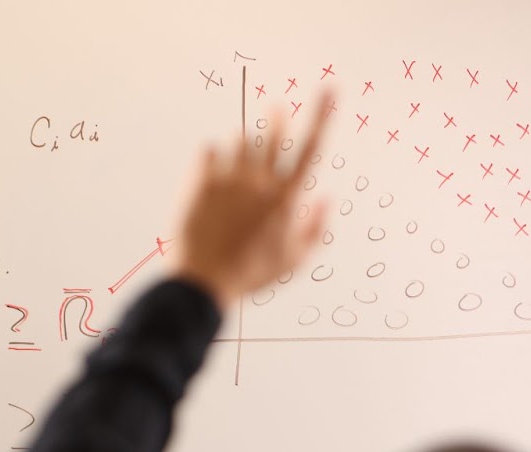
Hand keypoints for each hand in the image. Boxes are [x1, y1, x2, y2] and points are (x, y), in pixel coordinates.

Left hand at [172, 90, 333, 308]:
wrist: (204, 282)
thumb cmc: (251, 275)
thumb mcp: (294, 261)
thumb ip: (317, 228)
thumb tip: (327, 199)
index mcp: (286, 198)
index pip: (312, 147)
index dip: (323, 115)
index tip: (330, 90)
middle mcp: (260, 183)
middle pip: (273, 134)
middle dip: (276, 118)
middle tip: (274, 111)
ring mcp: (229, 181)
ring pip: (240, 139)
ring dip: (244, 140)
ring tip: (240, 157)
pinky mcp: (201, 184)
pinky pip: (208, 150)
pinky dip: (212, 153)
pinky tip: (212, 166)